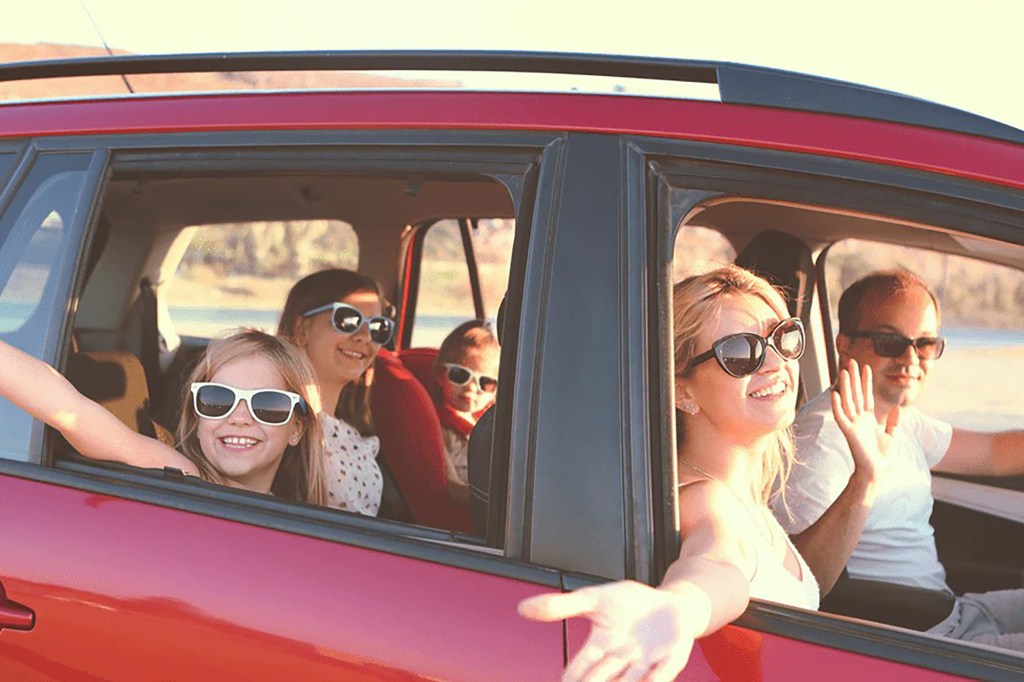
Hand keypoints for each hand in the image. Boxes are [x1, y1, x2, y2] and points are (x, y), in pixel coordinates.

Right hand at [518, 580, 696, 681]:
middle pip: (600, 681)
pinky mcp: (669, 659)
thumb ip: (561, 606)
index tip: (564, 681)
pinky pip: (662, 673)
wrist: (671, 604)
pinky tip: (648, 677)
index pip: (578, 671)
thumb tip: (523, 609)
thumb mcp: (593, 598)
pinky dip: (655, 678)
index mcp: (600, 648)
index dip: (570, 679)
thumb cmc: (631, 604)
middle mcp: (621, 661)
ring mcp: (645, 662)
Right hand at [831, 359, 898, 483]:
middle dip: (854, 378)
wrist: (876, 471)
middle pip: (855, 394)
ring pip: (848, 401)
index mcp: (869, 418)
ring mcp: (853, 424)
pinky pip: (841, 417)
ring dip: (845, 386)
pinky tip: (835, 394)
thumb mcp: (892, 435)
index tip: (866, 367)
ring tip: (844, 371)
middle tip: (851, 361)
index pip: (866, 395)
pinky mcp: (849, 432)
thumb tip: (899, 407)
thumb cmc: (882, 456)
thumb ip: (895, 421)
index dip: (866, 382)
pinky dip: (837, 406)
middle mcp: (859, 418)